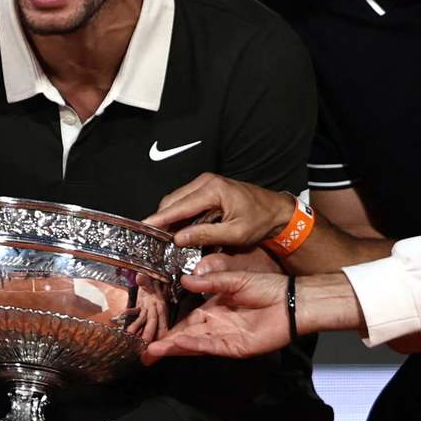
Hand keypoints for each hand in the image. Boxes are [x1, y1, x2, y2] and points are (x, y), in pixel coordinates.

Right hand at [143, 267, 293, 359]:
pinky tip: (179, 344)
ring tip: (154, 351)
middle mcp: (217, 325)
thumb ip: (210, 282)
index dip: (170, 328)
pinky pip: (212, 346)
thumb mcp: (235, 280)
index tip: (152, 331)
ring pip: (195, 344)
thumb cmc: (268, 287)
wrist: (291, 301)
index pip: (187, 322)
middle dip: (166, 344)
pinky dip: (195, 345)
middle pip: (187, 337)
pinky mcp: (236, 347)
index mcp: (215, 309)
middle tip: (145, 352)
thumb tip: (186, 279)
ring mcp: (225, 338)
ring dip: (175, 347)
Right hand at [147, 172, 295, 249]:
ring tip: (161, 236)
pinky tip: (176, 228)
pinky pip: (186, 200)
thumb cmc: (260, 220)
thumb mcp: (234, 233)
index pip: (179, 206)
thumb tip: (179, 238)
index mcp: (213, 190)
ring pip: (177, 200)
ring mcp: (206, 183)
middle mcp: (206, 182)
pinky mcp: (207, 188)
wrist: (276, 211)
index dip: (159, 219)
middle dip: (161, 219)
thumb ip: (205, 235)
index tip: (144, 228)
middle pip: (173, 200)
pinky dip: (178, 214)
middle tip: (151, 238)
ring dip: (169, 217)